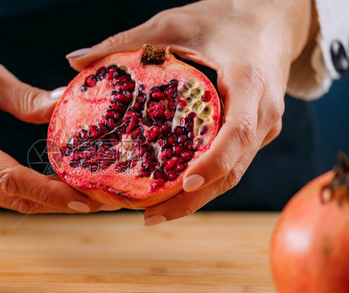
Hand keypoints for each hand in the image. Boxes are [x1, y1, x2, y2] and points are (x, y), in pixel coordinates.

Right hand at [0, 40, 116, 212]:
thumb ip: (25, 98)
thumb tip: (64, 106)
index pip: (12, 179)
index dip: (50, 192)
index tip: (84, 198)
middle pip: (16, 200)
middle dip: (59, 203)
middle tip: (99, 199)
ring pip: (9, 203)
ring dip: (47, 201)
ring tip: (83, 193)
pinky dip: (28, 195)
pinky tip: (52, 186)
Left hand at [67, 0, 317, 222]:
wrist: (273, 18)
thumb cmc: (225, 16)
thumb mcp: (174, 23)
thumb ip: (126, 41)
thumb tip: (75, 60)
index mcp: (250, 82)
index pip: (238, 133)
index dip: (214, 162)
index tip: (186, 184)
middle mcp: (265, 112)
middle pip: (234, 168)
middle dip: (194, 199)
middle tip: (149, 216)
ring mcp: (265, 126)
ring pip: (234, 172)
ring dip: (197, 198)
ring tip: (153, 214)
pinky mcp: (258, 132)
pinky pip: (233, 162)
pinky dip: (205, 180)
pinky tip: (172, 190)